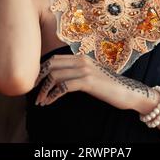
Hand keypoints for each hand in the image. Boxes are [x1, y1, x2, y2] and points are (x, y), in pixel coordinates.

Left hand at [34, 54, 155, 110]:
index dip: (42, 69)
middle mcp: (81, 60)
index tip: (35, 81)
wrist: (126, 91)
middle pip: (51, 64)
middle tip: (34, 91)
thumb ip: (76, 71)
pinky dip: (53, 95)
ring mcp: (84, 70)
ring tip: (40, 101)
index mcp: (80, 57)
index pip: (54, 58)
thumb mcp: (89, 74)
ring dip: (44, 90)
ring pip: (55, 75)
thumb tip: (57, 77)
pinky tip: (49, 102)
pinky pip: (64, 86)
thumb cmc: (107, 85)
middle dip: (39, 78)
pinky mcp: (88, 82)